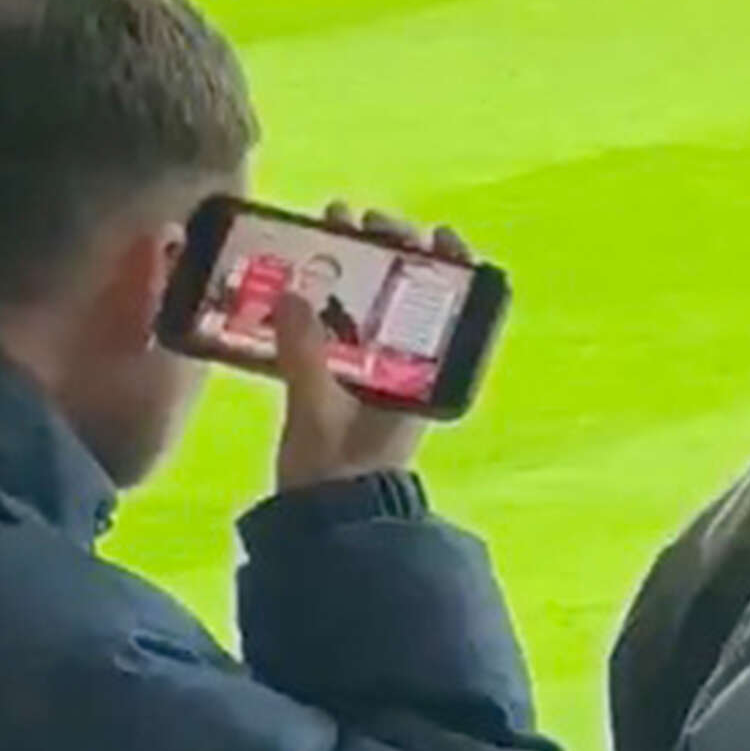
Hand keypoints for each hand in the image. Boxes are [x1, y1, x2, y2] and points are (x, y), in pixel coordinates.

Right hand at [272, 202, 470, 491]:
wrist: (324, 528)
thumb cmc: (336, 474)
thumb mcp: (318, 410)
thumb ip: (305, 353)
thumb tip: (293, 297)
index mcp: (424, 377)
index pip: (456, 308)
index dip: (451, 264)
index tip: (428, 231)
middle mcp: (409, 373)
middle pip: (409, 297)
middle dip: (386, 255)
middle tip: (354, 222)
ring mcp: (377, 381)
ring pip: (373, 311)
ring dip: (352, 275)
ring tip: (325, 236)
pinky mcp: (344, 392)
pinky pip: (341, 334)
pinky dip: (326, 307)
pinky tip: (299, 288)